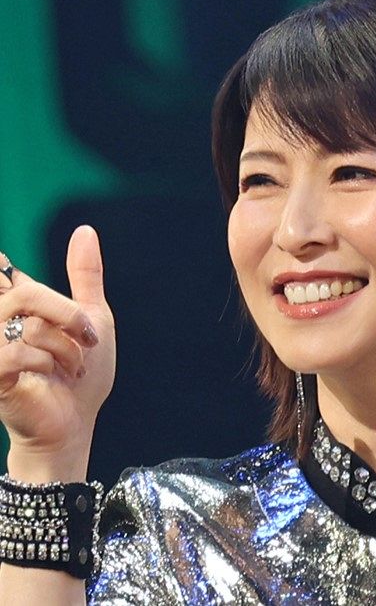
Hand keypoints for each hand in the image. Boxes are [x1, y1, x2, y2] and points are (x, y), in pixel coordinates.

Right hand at [0, 226, 115, 480]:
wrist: (77, 420)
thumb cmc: (83, 374)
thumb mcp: (92, 318)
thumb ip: (84, 275)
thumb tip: (85, 230)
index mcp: (20, 303)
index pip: (2, 271)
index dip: (2, 265)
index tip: (3, 260)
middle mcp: (0, 321)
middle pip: (26, 292)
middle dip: (69, 315)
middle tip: (87, 338)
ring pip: (29, 325)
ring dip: (67, 349)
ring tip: (72, 368)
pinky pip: (17, 353)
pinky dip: (49, 364)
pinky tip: (54, 378)